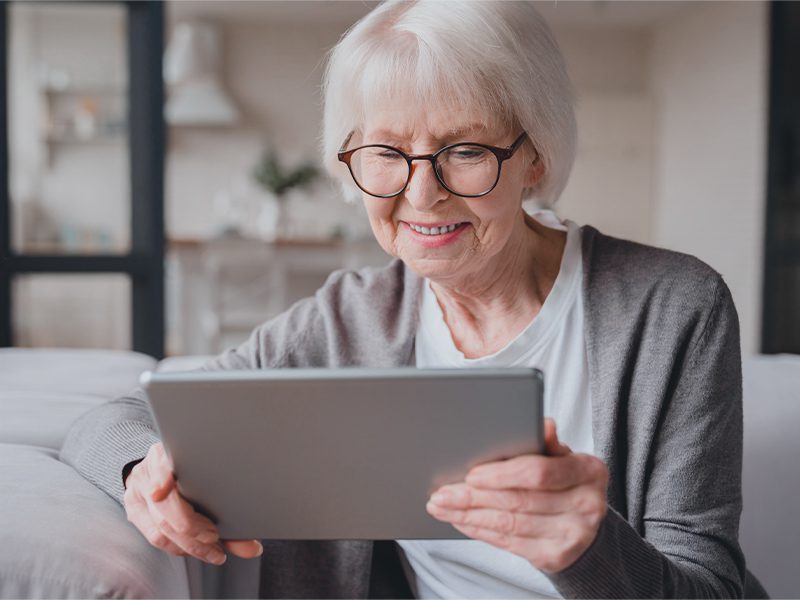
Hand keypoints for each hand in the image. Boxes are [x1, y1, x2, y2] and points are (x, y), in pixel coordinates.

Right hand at [123, 442, 262, 564]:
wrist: (158, 467)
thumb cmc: (191, 472)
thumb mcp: (204, 475)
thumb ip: (225, 504)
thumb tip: (253, 549)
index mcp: (164, 454)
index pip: (160, 465)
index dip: (161, 478)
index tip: (161, 491)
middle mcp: (147, 473)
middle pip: (163, 506)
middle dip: (192, 527)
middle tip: (215, 537)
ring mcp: (137, 493)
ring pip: (159, 527)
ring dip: (189, 544)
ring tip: (214, 551)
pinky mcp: (134, 512)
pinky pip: (155, 537)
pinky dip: (178, 547)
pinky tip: (196, 550)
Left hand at [426, 418, 607, 573]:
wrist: (587, 528)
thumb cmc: (566, 483)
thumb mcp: (563, 459)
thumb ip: (547, 444)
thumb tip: (543, 425)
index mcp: (589, 471)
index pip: (539, 472)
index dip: (501, 475)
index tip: (470, 474)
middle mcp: (586, 505)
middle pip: (519, 500)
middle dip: (474, 497)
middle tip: (442, 493)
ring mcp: (573, 535)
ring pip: (509, 523)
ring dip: (469, 515)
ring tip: (442, 506)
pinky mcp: (556, 557)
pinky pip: (509, 542)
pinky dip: (480, 530)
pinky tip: (461, 521)